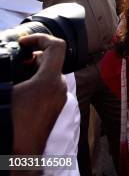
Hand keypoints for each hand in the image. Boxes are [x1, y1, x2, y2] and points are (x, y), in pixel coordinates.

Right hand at [11, 34, 67, 154]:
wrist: (19, 155)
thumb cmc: (11, 125)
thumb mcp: (2, 93)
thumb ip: (3, 72)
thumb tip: (2, 65)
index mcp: (50, 80)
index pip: (56, 46)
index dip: (40, 37)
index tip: (23, 42)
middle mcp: (59, 87)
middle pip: (51, 59)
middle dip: (32, 54)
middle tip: (15, 56)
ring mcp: (59, 98)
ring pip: (49, 73)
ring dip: (32, 68)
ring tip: (13, 71)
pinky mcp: (54, 108)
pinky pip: (48, 86)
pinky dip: (35, 81)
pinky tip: (17, 88)